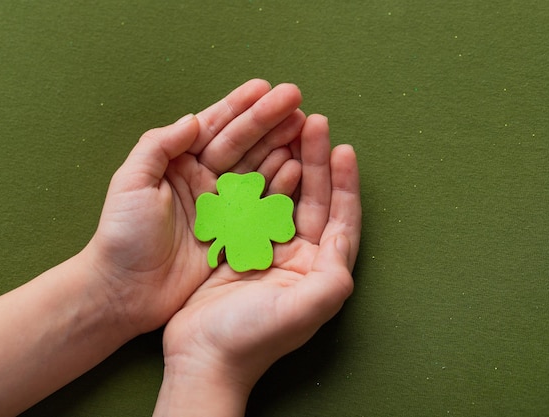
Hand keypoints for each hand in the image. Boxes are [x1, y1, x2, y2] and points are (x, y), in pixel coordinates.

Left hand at [82, 79, 305, 336]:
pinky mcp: (233, 233)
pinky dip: (280, 185)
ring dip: (279, 146)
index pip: (213, 127)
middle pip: (241, 143)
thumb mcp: (130, 184)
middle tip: (296, 100)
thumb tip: (193, 119)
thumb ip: (158, 147)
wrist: (125, 292)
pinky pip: (261, 204)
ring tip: (304, 126)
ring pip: (256, 168)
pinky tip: (297, 167)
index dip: (239, 107)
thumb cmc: (122, 236)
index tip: (265, 87)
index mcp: (178, 164)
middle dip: (268, 120)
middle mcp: (203, 180)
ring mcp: (220, 206)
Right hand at [153, 115, 360, 415]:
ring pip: (284, 197)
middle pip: (314, 200)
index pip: (341, 218)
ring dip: (289, 164)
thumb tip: (344, 239)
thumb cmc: (252, 338)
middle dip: (316, 161)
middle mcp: (299, 259)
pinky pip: (253, 205)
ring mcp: (268, 251)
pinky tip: (258, 159)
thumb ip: (331, 277)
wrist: (202, 356)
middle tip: (313, 123)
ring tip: (289, 130)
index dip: (345, 183)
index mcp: (319, 271)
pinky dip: (258, 181)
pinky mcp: (239, 247)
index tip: (343, 148)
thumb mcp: (301, 310)